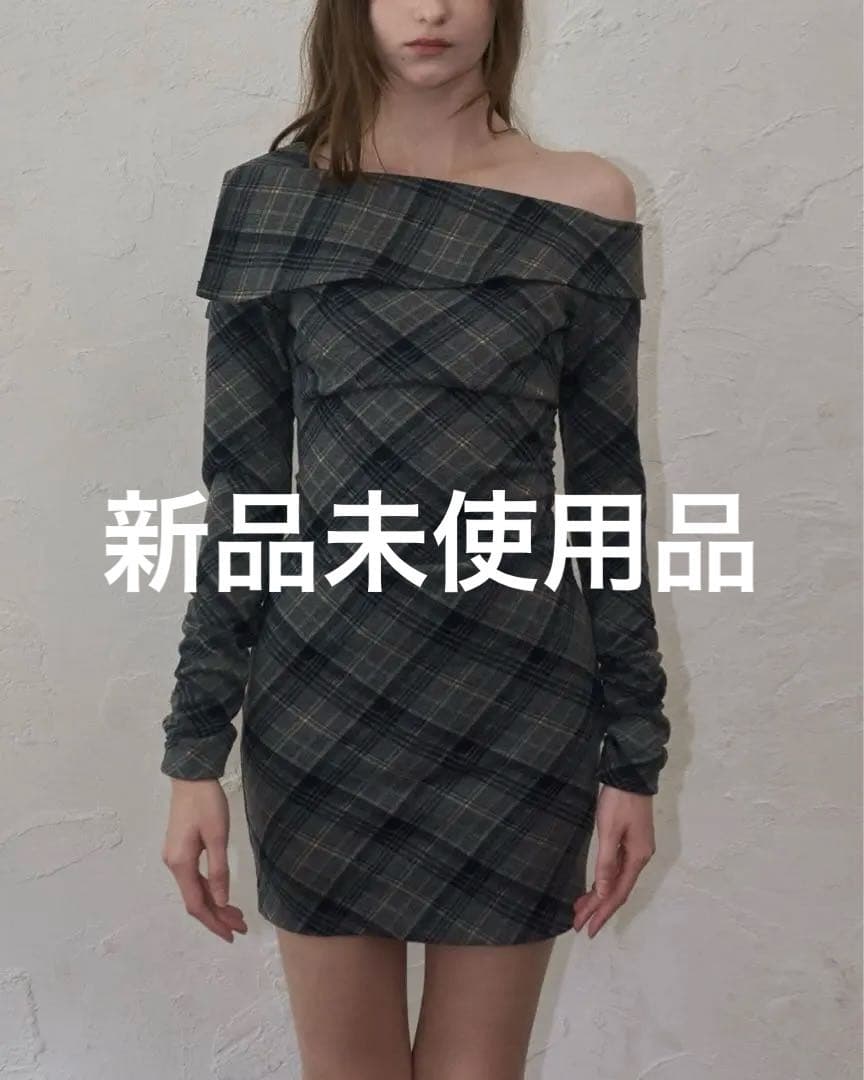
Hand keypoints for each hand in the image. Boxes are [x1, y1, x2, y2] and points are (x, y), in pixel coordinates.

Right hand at [162, 778, 247, 942]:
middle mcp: (173, 864)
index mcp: (180, 864)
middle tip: (242, 927)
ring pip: (195, 890)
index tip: (232, 935)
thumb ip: (218, 870)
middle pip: (195, 900)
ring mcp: (175, 857)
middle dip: (218, 916)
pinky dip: (209, 889)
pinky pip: (194, 878)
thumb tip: (220, 901)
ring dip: (215, 904)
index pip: (196, 904)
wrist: (191, 777)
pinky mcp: (180, 849)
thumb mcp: (217, 836)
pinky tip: (222, 894)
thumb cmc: (207, 803)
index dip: (214, 922)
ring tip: (237, 915)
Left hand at [572, 784, 655, 936]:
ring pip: (616, 881)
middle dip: (598, 908)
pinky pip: (616, 869)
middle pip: (617, 890)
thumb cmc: (619, 801)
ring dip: (599, 896)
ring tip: (581, 910)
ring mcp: (636, 849)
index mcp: (637, 857)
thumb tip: (604, 893)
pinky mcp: (630, 841)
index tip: (588, 929)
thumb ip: (607, 863)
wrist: (630, 774)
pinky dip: (604, 881)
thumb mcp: (609, 831)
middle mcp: (639, 857)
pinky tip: (594, 887)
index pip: (617, 893)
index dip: (602, 912)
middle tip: (579, 925)